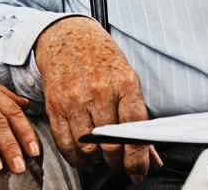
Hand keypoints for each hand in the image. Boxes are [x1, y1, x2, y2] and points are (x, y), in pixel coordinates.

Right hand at [35, 16, 161, 182]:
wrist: (68, 36)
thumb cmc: (101, 58)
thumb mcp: (127, 80)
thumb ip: (138, 120)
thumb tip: (152, 158)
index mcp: (124, 83)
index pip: (135, 130)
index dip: (138, 159)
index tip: (139, 171)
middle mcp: (100, 91)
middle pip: (111, 144)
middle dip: (118, 163)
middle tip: (121, 165)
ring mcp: (75, 99)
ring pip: (88, 148)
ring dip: (97, 161)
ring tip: (102, 158)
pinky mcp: (55, 105)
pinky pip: (65, 143)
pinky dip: (75, 157)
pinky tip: (83, 155)